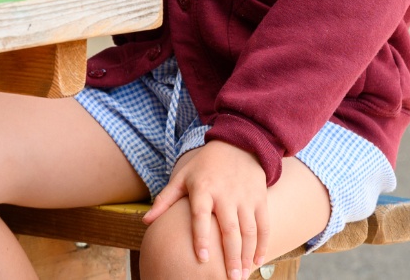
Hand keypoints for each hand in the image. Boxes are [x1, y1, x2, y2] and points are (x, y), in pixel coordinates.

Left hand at [142, 140, 269, 279]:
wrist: (238, 143)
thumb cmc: (205, 165)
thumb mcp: (182, 177)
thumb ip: (165, 200)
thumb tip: (145, 222)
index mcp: (203, 188)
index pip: (201, 216)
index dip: (201, 237)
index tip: (202, 259)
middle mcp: (226, 194)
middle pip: (229, 229)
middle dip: (231, 256)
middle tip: (230, 279)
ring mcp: (245, 197)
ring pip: (249, 231)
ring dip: (247, 255)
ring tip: (241, 275)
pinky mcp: (260, 199)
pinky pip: (264, 225)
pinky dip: (262, 245)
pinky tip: (257, 261)